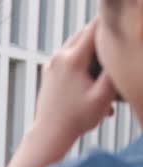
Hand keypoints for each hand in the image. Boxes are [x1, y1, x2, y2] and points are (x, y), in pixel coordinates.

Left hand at [32, 19, 115, 150]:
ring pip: (76, 44)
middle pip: (84, 33)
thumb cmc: (77, 119)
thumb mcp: (103, 97)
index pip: (94, 30)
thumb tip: (120, 54)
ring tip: (102, 74)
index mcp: (72, 60)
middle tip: (112, 59)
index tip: (117, 43)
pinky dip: (81, 61)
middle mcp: (59, 57)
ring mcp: (52, 63)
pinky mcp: (50, 70)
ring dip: (91, 52)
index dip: (109, 32)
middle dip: (101, 41)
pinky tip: (90, 82)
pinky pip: (69, 56)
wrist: (50, 132)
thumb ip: (113, 73)